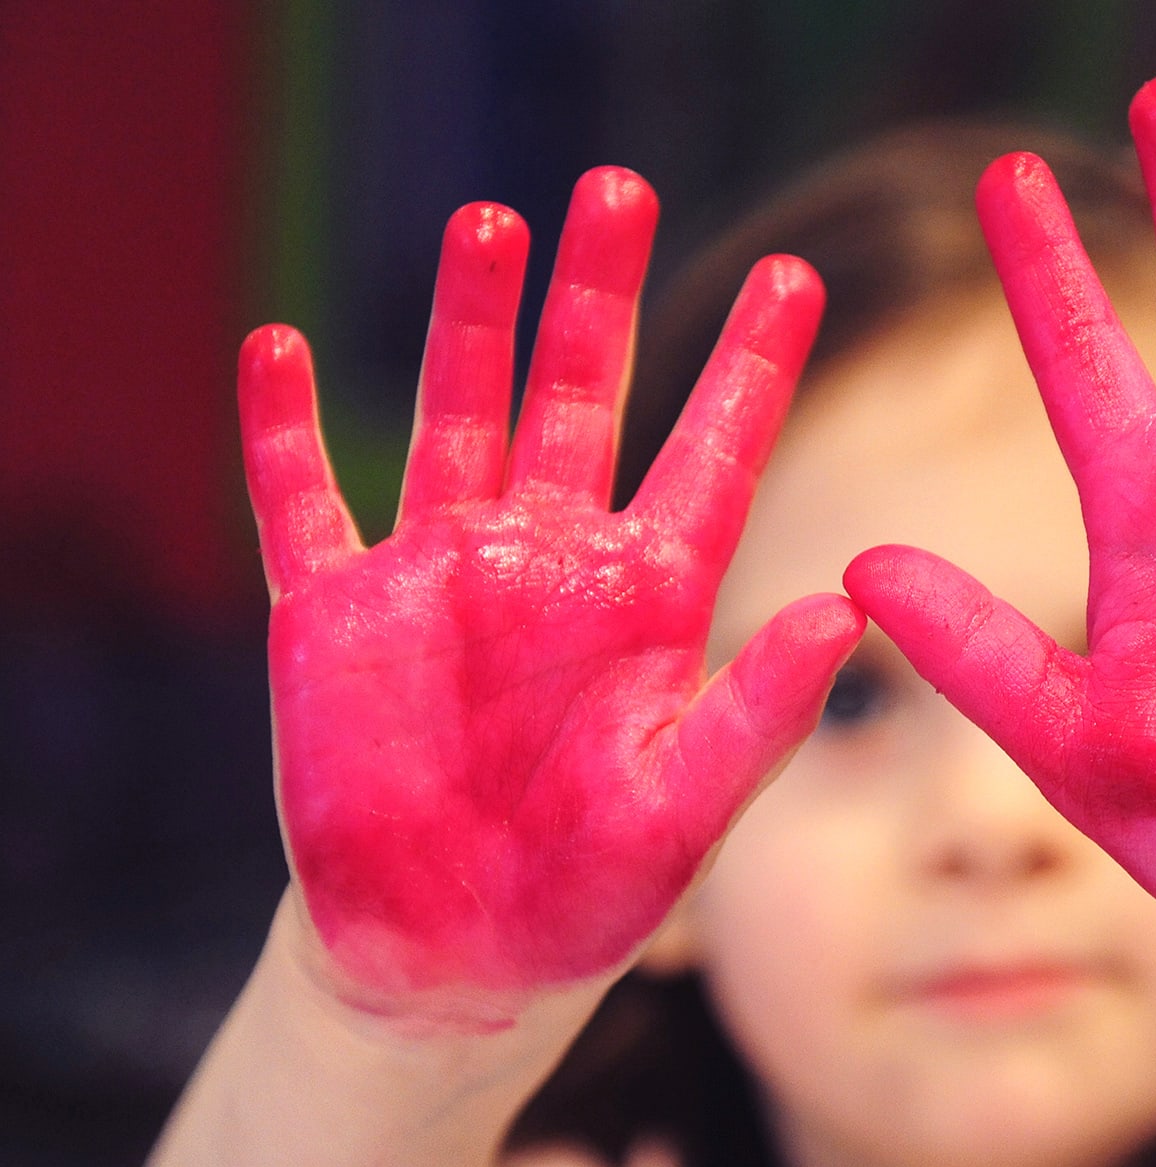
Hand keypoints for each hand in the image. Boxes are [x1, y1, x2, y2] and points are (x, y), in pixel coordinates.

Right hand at [241, 168, 861, 1028]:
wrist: (458, 956)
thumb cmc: (591, 888)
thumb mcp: (687, 805)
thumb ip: (759, 711)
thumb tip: (844, 611)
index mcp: (649, 594)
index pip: (712, 452)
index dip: (752, 365)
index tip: (801, 273)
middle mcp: (551, 559)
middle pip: (579, 394)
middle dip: (596, 293)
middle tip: (620, 187)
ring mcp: (439, 574)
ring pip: (455, 414)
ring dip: (470, 321)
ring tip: (492, 218)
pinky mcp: (334, 613)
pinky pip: (299, 501)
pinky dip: (281, 431)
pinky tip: (275, 347)